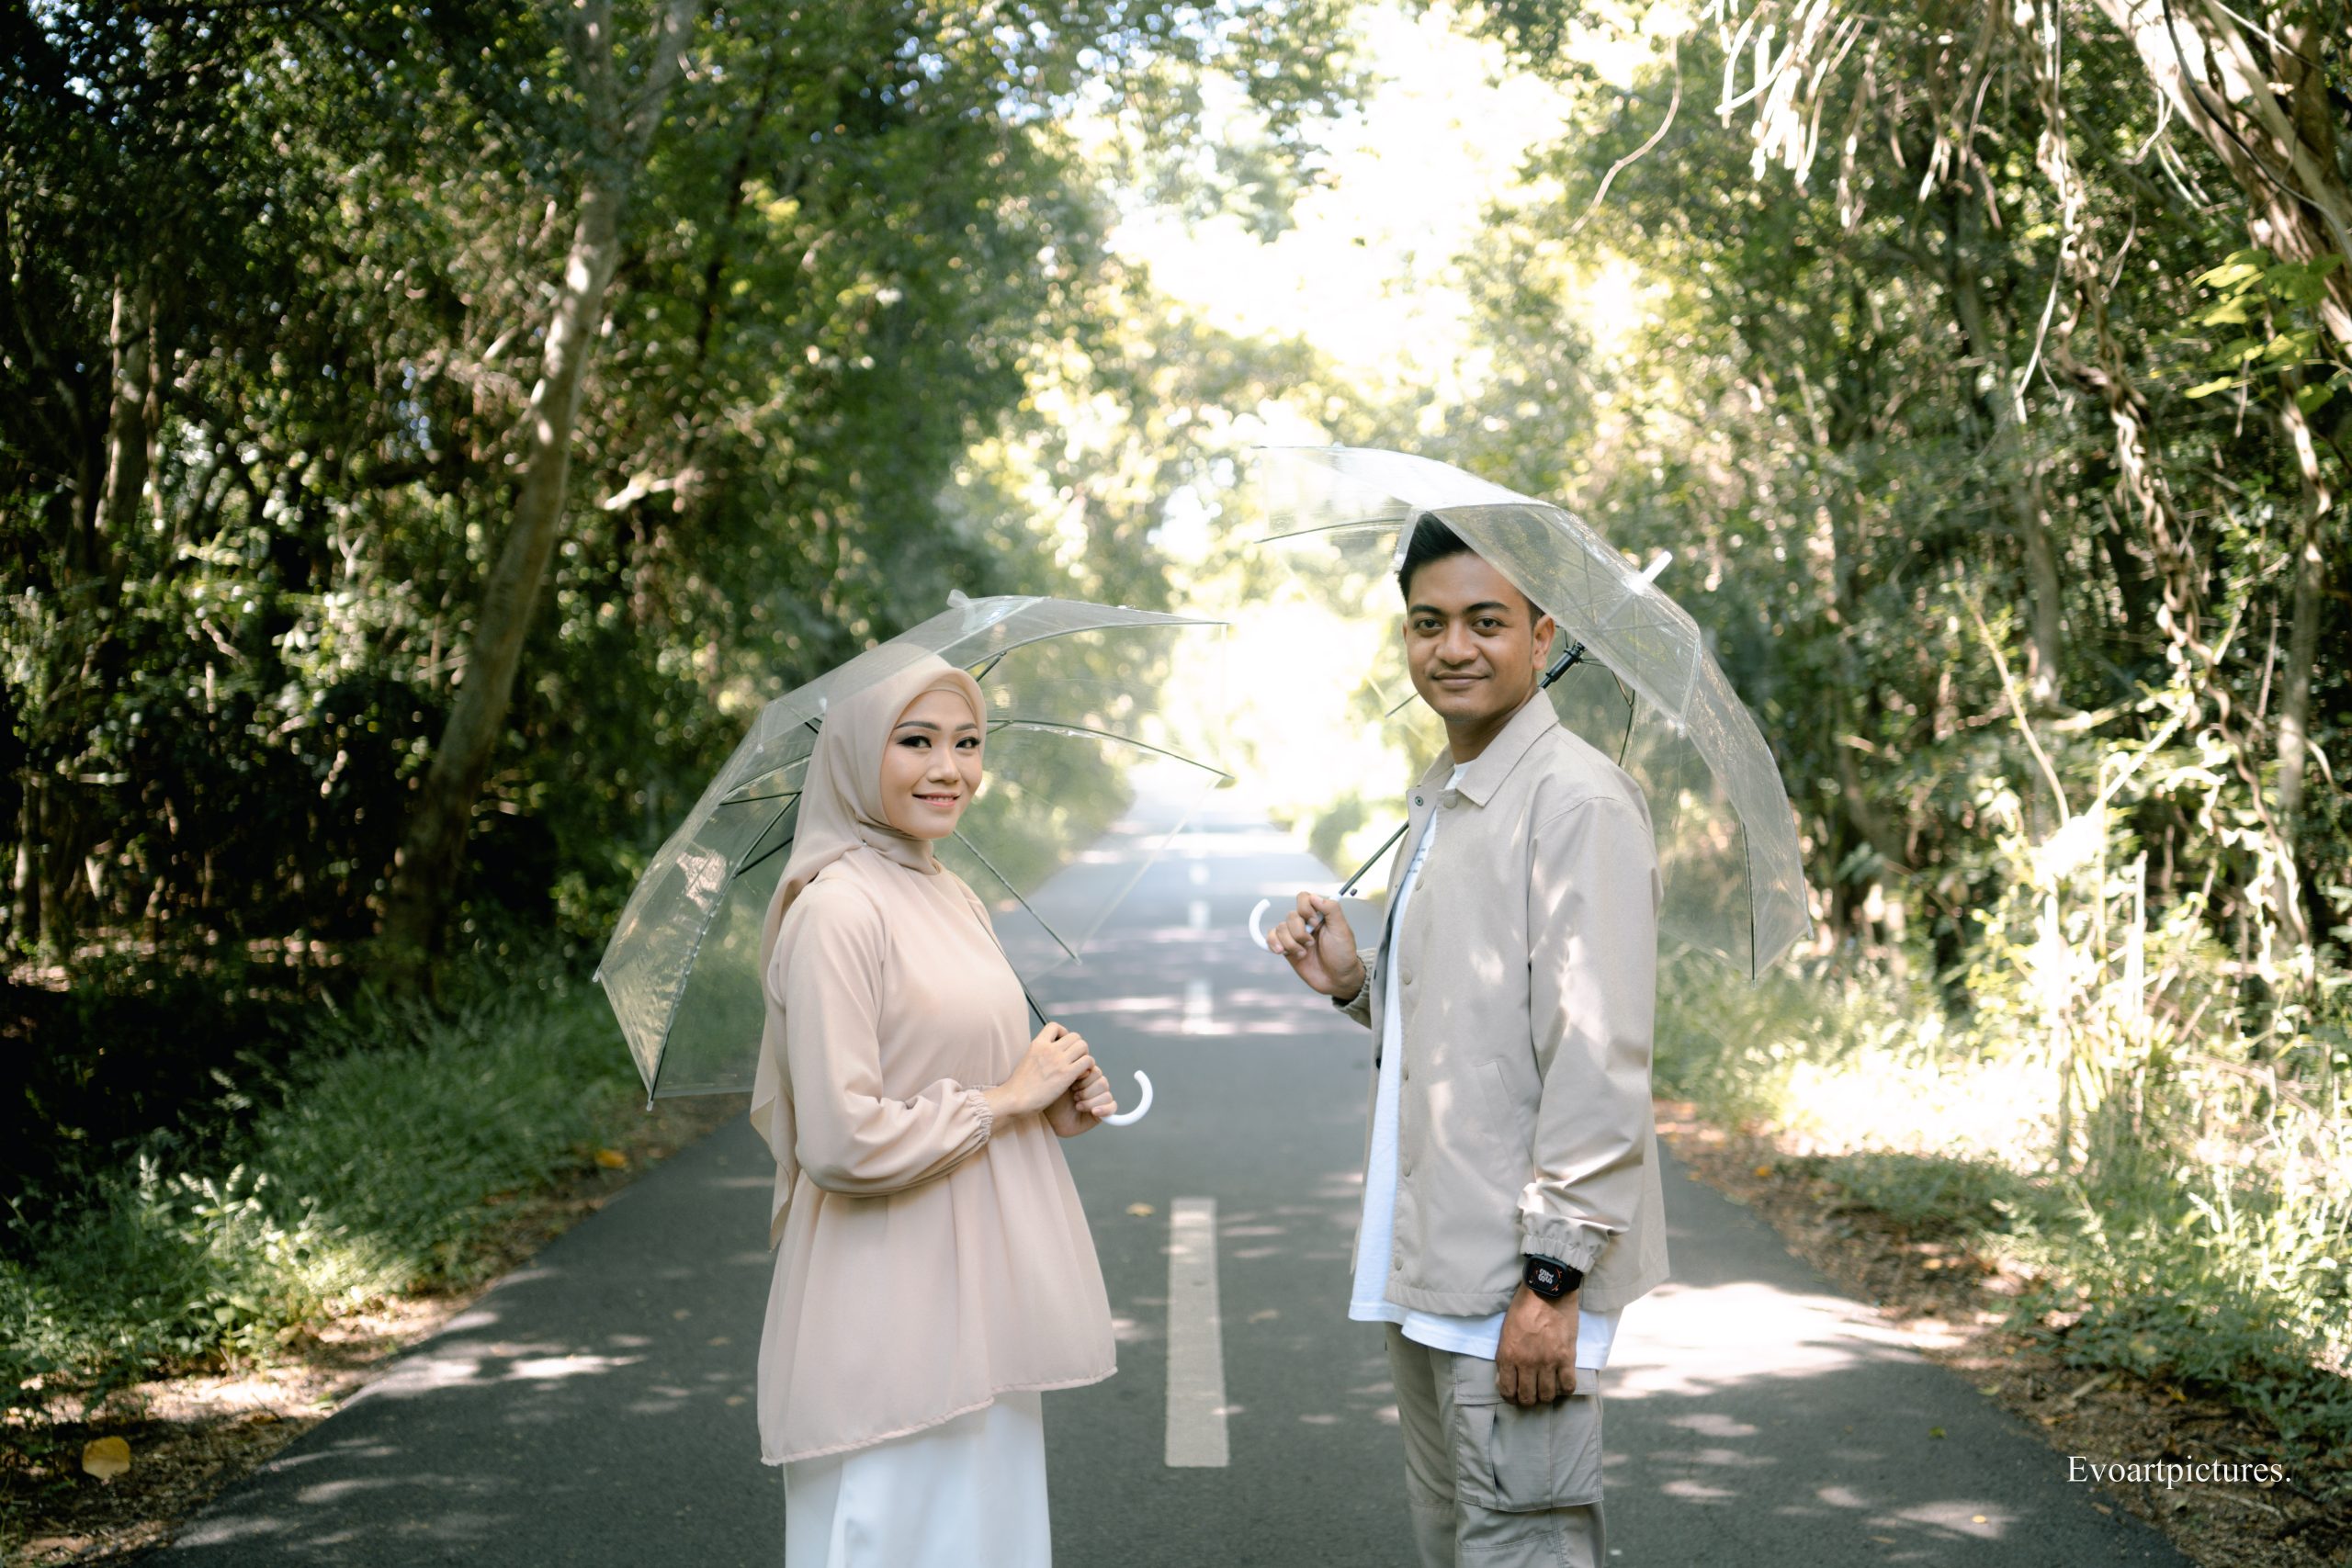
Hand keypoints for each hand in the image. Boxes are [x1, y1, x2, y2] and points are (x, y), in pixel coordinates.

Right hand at [985, 1024, 1095, 1123]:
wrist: (1014, 1099)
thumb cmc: (1019, 1086)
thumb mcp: (1027, 1060)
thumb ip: (1040, 1054)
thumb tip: (1050, 1054)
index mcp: (1037, 1044)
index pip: (1055, 1027)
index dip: (1063, 1033)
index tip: (1063, 1045)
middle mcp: (1049, 1049)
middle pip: (1075, 1036)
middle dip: (1078, 1047)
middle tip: (1075, 1060)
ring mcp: (1058, 1060)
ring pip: (1083, 1046)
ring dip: (1085, 1056)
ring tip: (1080, 1068)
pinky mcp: (1066, 1074)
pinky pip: (1087, 1061)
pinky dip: (1088, 1067)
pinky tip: (1081, 1076)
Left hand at [1044, 1065, 1117, 1137]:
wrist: (1049, 1118)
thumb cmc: (1052, 1099)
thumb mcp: (1060, 1082)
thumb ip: (1074, 1071)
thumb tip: (1087, 1069)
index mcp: (1085, 1075)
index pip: (1095, 1071)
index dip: (1085, 1078)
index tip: (1072, 1085)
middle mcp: (1094, 1086)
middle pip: (1103, 1083)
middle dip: (1086, 1091)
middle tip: (1074, 1096)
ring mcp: (1098, 1099)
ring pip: (1107, 1095)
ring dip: (1090, 1101)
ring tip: (1077, 1105)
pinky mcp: (1101, 1112)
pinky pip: (1112, 1107)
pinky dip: (1105, 1109)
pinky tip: (1093, 1111)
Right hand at [1265, 892, 1363, 998]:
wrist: (1338, 979)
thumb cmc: (1343, 955)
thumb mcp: (1342, 929)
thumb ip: (1331, 909)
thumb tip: (1315, 896)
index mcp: (1319, 915)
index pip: (1303, 898)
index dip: (1305, 909)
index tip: (1315, 923)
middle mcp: (1305, 923)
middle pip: (1290, 916)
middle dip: (1300, 932)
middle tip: (1312, 943)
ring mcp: (1295, 936)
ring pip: (1280, 928)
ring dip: (1291, 943)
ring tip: (1303, 953)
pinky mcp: (1286, 949)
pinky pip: (1271, 938)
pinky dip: (1273, 943)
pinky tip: (1282, 951)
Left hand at [1495, 1284, 1578, 1404]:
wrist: (1547, 1290)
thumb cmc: (1523, 1307)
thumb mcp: (1505, 1332)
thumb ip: (1506, 1356)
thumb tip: (1505, 1378)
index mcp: (1508, 1355)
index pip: (1507, 1391)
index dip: (1511, 1398)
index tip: (1515, 1396)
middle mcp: (1527, 1363)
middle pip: (1528, 1398)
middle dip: (1529, 1400)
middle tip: (1532, 1394)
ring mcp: (1548, 1361)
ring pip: (1548, 1395)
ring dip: (1547, 1396)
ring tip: (1547, 1389)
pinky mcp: (1567, 1357)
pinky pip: (1568, 1385)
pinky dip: (1566, 1389)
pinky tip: (1563, 1383)